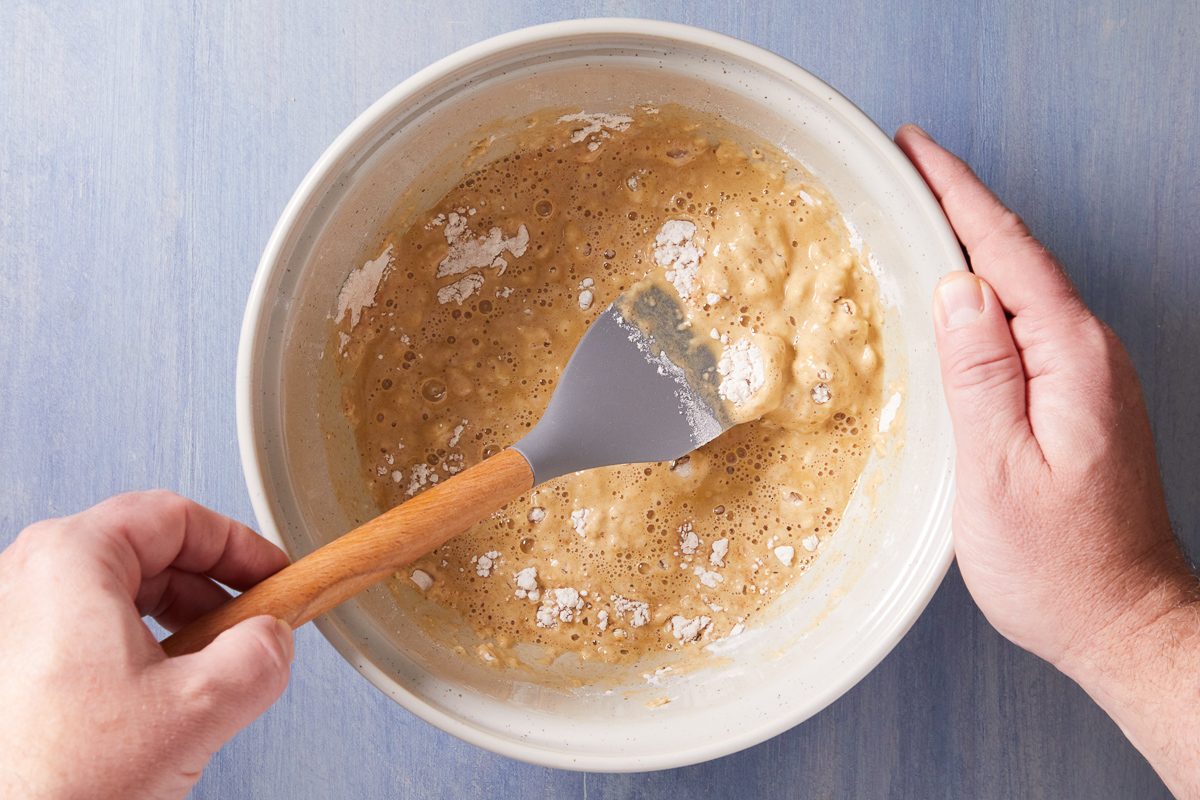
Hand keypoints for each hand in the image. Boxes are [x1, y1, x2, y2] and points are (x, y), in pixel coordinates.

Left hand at [0, 491, 292, 799]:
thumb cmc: (57, 782)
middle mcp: (31, 577)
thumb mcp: (199, 708)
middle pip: (150, 551)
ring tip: (209, 671)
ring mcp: (14, 621)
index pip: (177, 516)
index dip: (241, 547)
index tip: (274, 578)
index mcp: (71, 558)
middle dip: (213, 591)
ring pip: (121, 593)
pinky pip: (90, 631)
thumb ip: (262, 657)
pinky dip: (141, 649)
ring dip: (180, 624)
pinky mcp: (11, 664)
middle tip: (252, 626)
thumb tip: (275, 641)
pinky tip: (162, 697)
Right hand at [896, 124, 1199, 793]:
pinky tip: (959, 301)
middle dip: (962, 205)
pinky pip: (1027, 328)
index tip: (914, 148)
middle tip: (907, 168)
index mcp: (1072, 360)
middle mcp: (1091, 357)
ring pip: (1023, 291)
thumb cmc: (1058, 566)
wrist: (1125, 624)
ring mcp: (1091, 380)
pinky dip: (987, 298)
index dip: (958, 193)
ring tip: (921, 216)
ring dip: (973, 247)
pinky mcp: (1082, 404)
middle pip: (1019, 258)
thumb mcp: (998, 471)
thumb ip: (980, 374)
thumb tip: (957, 289)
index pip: (1007, 252)